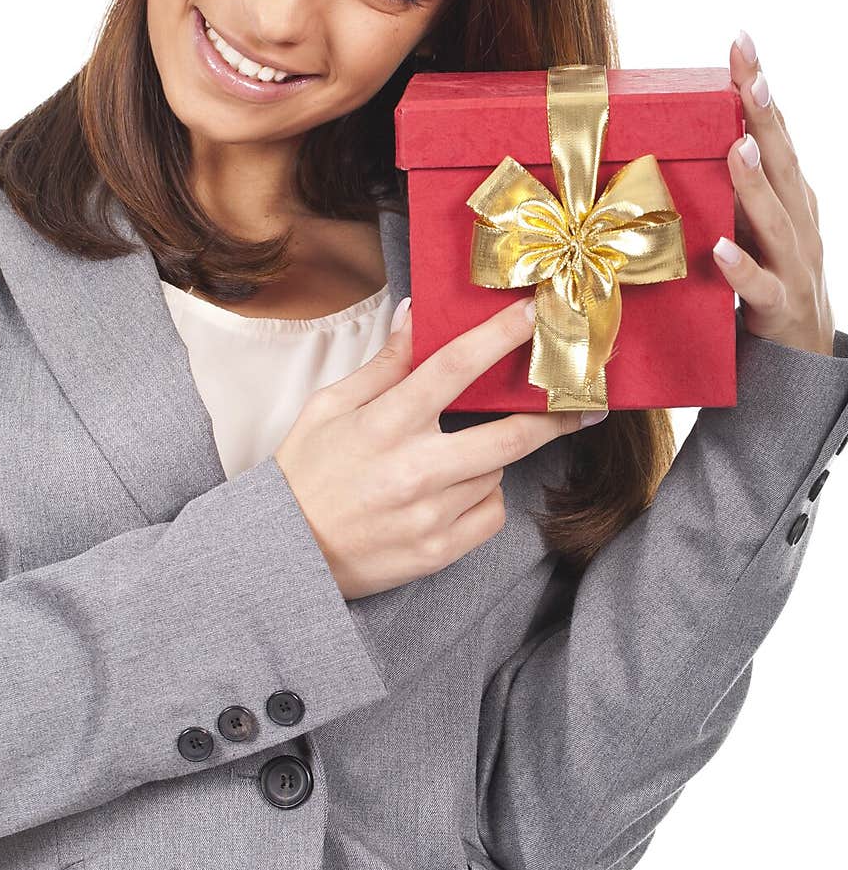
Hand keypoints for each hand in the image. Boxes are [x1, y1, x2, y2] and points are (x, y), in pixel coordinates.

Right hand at [274, 296, 600, 599]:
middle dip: (554, 416)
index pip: (454, 369)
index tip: (538, 314)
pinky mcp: (438, 551)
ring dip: (491, 457)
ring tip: (454, 456)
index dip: (501, 336)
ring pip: (496, 473)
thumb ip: (382, 365)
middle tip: (585, 402)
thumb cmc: (305, 474)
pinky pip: (491, 514)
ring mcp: (429, 516)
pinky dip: (484, 498)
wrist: (284, 555)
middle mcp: (414, 470)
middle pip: (509, 437)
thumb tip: (414, 316)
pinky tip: (455, 493)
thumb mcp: (328, 407)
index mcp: (385, 425)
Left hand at [711, 29, 835, 355]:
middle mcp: (798, 220)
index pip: (774, 132)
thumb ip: (727, 191)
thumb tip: (678, 144)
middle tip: (749, 73)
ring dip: (756, 182)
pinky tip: (720, 249)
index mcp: (789, 195)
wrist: (798, 358)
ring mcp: (793, 263)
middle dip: (765, 115)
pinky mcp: (780, 307)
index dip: (758, 89)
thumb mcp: (747, 227)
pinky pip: (760, 285)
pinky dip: (741, 267)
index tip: (740, 42)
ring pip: (776, 218)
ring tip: (738, 146)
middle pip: (782, 161)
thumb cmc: (763, 281)